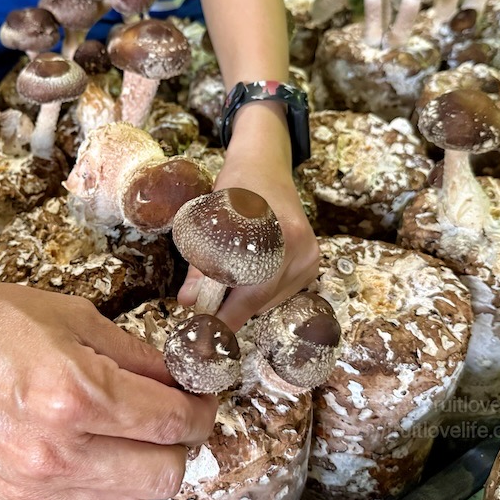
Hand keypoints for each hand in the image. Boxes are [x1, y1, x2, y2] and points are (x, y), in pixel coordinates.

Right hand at [0, 277, 215, 499]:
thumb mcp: (68, 315)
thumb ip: (131, 353)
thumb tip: (175, 376)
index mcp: (75, 394)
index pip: (172, 421)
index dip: (201, 408)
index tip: (201, 397)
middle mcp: (57, 451)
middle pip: (164, 476)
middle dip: (180, 445)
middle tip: (171, 417)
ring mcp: (30, 485)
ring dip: (143, 474)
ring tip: (129, 438)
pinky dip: (101, 491)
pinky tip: (89, 455)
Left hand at [176, 107, 319, 330]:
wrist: (265, 164)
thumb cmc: (235, 187)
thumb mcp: (211, 219)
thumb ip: (200, 265)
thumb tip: (188, 303)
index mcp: (280, 238)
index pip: (252, 294)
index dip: (227, 317)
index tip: (209, 335)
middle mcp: (302, 251)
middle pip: (262, 301)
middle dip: (232, 308)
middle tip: (206, 306)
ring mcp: (311, 257)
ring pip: (271, 299)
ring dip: (246, 298)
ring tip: (226, 278)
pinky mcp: (312, 262)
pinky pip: (282, 291)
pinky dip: (260, 289)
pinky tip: (249, 270)